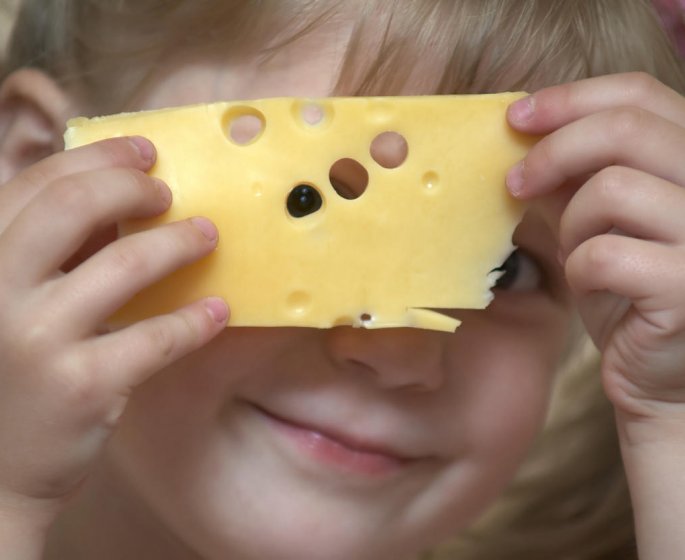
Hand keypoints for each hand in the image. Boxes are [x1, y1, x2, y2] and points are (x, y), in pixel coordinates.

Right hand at [0, 137, 227, 525]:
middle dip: (133, 186)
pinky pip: (157, 337)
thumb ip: (52, 251)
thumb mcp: (10, 300)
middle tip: (170, 193)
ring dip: (179, 243)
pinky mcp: (82, 385)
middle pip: (73, 205)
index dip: (98, 158)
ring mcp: (35, 338)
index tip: (145, 153)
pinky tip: (218, 310)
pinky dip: (196, 320)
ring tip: (208, 236)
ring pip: (125, 264)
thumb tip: (117, 199)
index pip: (37, 183)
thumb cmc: (8, 375)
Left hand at [506, 72, 684, 423]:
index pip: (642, 94)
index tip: (518, 115)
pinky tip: (591, 287)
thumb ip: (573, 176)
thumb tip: (523, 132)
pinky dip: (579, 270)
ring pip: (612, 190)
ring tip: (577, 252)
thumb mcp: (598, 221)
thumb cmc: (631, 293)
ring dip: (573, 224)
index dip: (571, 98)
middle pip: (626, 129)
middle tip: (515, 182)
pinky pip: (604, 254)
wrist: (664, 375)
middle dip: (553, 151)